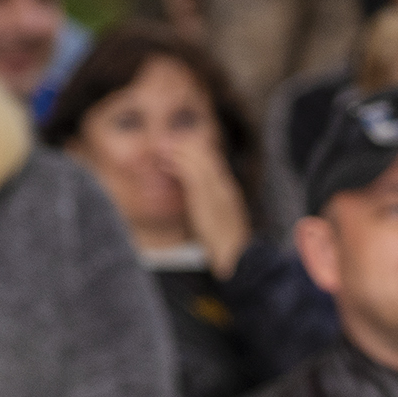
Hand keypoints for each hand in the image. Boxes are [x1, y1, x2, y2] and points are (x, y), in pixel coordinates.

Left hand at [157, 123, 253, 277]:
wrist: (236, 254)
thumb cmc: (228, 243)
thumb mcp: (221, 221)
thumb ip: (212, 208)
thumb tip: (201, 205)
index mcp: (228, 189)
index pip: (213, 160)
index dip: (195, 150)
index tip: (179, 146)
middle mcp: (223, 185)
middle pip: (205, 154)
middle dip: (184, 145)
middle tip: (165, 142)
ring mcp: (216, 189)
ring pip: (196, 160)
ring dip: (177, 152)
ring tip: (161, 149)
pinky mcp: (206, 197)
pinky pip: (190, 173)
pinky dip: (176, 165)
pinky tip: (164, 164)